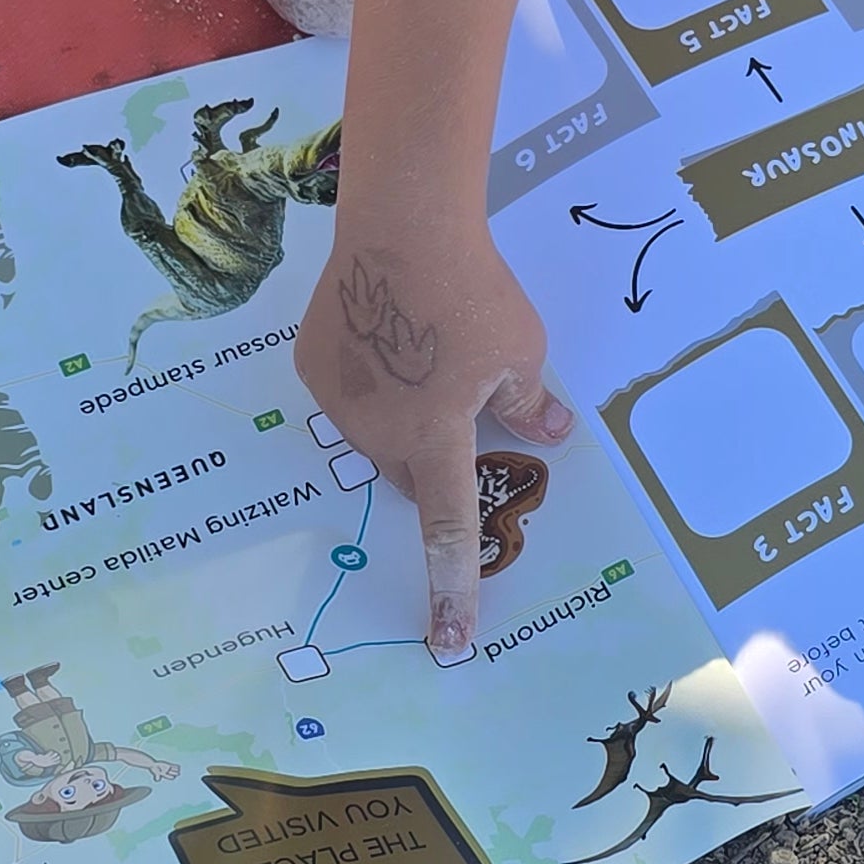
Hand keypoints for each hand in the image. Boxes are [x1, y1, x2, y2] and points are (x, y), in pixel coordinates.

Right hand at [296, 222, 570, 657]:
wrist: (401, 223)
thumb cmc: (471, 291)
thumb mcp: (522, 351)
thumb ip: (529, 401)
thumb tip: (552, 432)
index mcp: (434, 440)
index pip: (446, 532)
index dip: (453, 589)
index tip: (449, 641)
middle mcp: (378, 433)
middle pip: (412, 472)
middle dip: (437, 457)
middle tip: (463, 405)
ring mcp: (337, 400)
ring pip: (377, 433)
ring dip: (403, 415)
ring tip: (426, 347)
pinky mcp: (311, 363)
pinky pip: (349, 392)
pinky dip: (371, 377)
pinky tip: (388, 328)